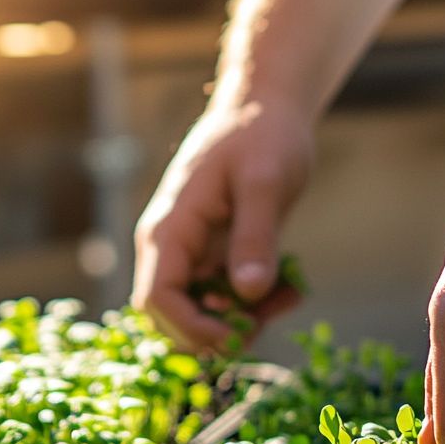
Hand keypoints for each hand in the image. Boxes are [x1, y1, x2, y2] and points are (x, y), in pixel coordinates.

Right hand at [131, 97, 312, 352]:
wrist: (266, 107)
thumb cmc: (262, 135)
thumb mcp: (265, 182)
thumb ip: (255, 237)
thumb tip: (248, 294)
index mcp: (170, 229)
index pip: (156, 298)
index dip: (190, 328)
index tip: (235, 336)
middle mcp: (170, 248)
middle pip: (171, 316)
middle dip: (215, 332)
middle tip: (263, 322)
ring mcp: (191, 254)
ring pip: (201, 313)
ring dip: (242, 321)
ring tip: (288, 296)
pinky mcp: (213, 257)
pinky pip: (224, 298)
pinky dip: (254, 304)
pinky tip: (288, 288)